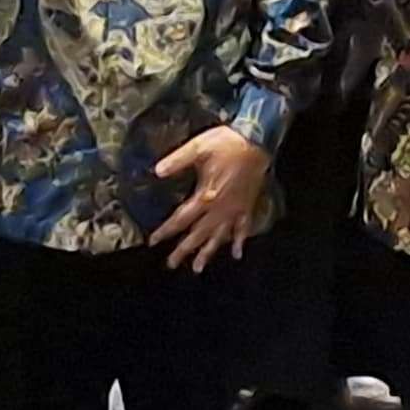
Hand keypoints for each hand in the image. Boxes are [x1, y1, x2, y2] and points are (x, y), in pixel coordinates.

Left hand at [148, 126, 270, 271]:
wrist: (257, 140)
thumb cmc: (227, 143)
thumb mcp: (197, 147)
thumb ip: (177, 160)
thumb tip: (157, 171)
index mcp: (205, 196)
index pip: (181, 219)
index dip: (166, 231)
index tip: (153, 241)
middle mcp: (219, 208)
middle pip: (198, 234)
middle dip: (183, 250)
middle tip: (171, 263)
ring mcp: (234, 209)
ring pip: (218, 237)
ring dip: (207, 253)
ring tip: (197, 268)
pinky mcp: (246, 206)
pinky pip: (243, 229)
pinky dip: (239, 242)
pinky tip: (237, 254)